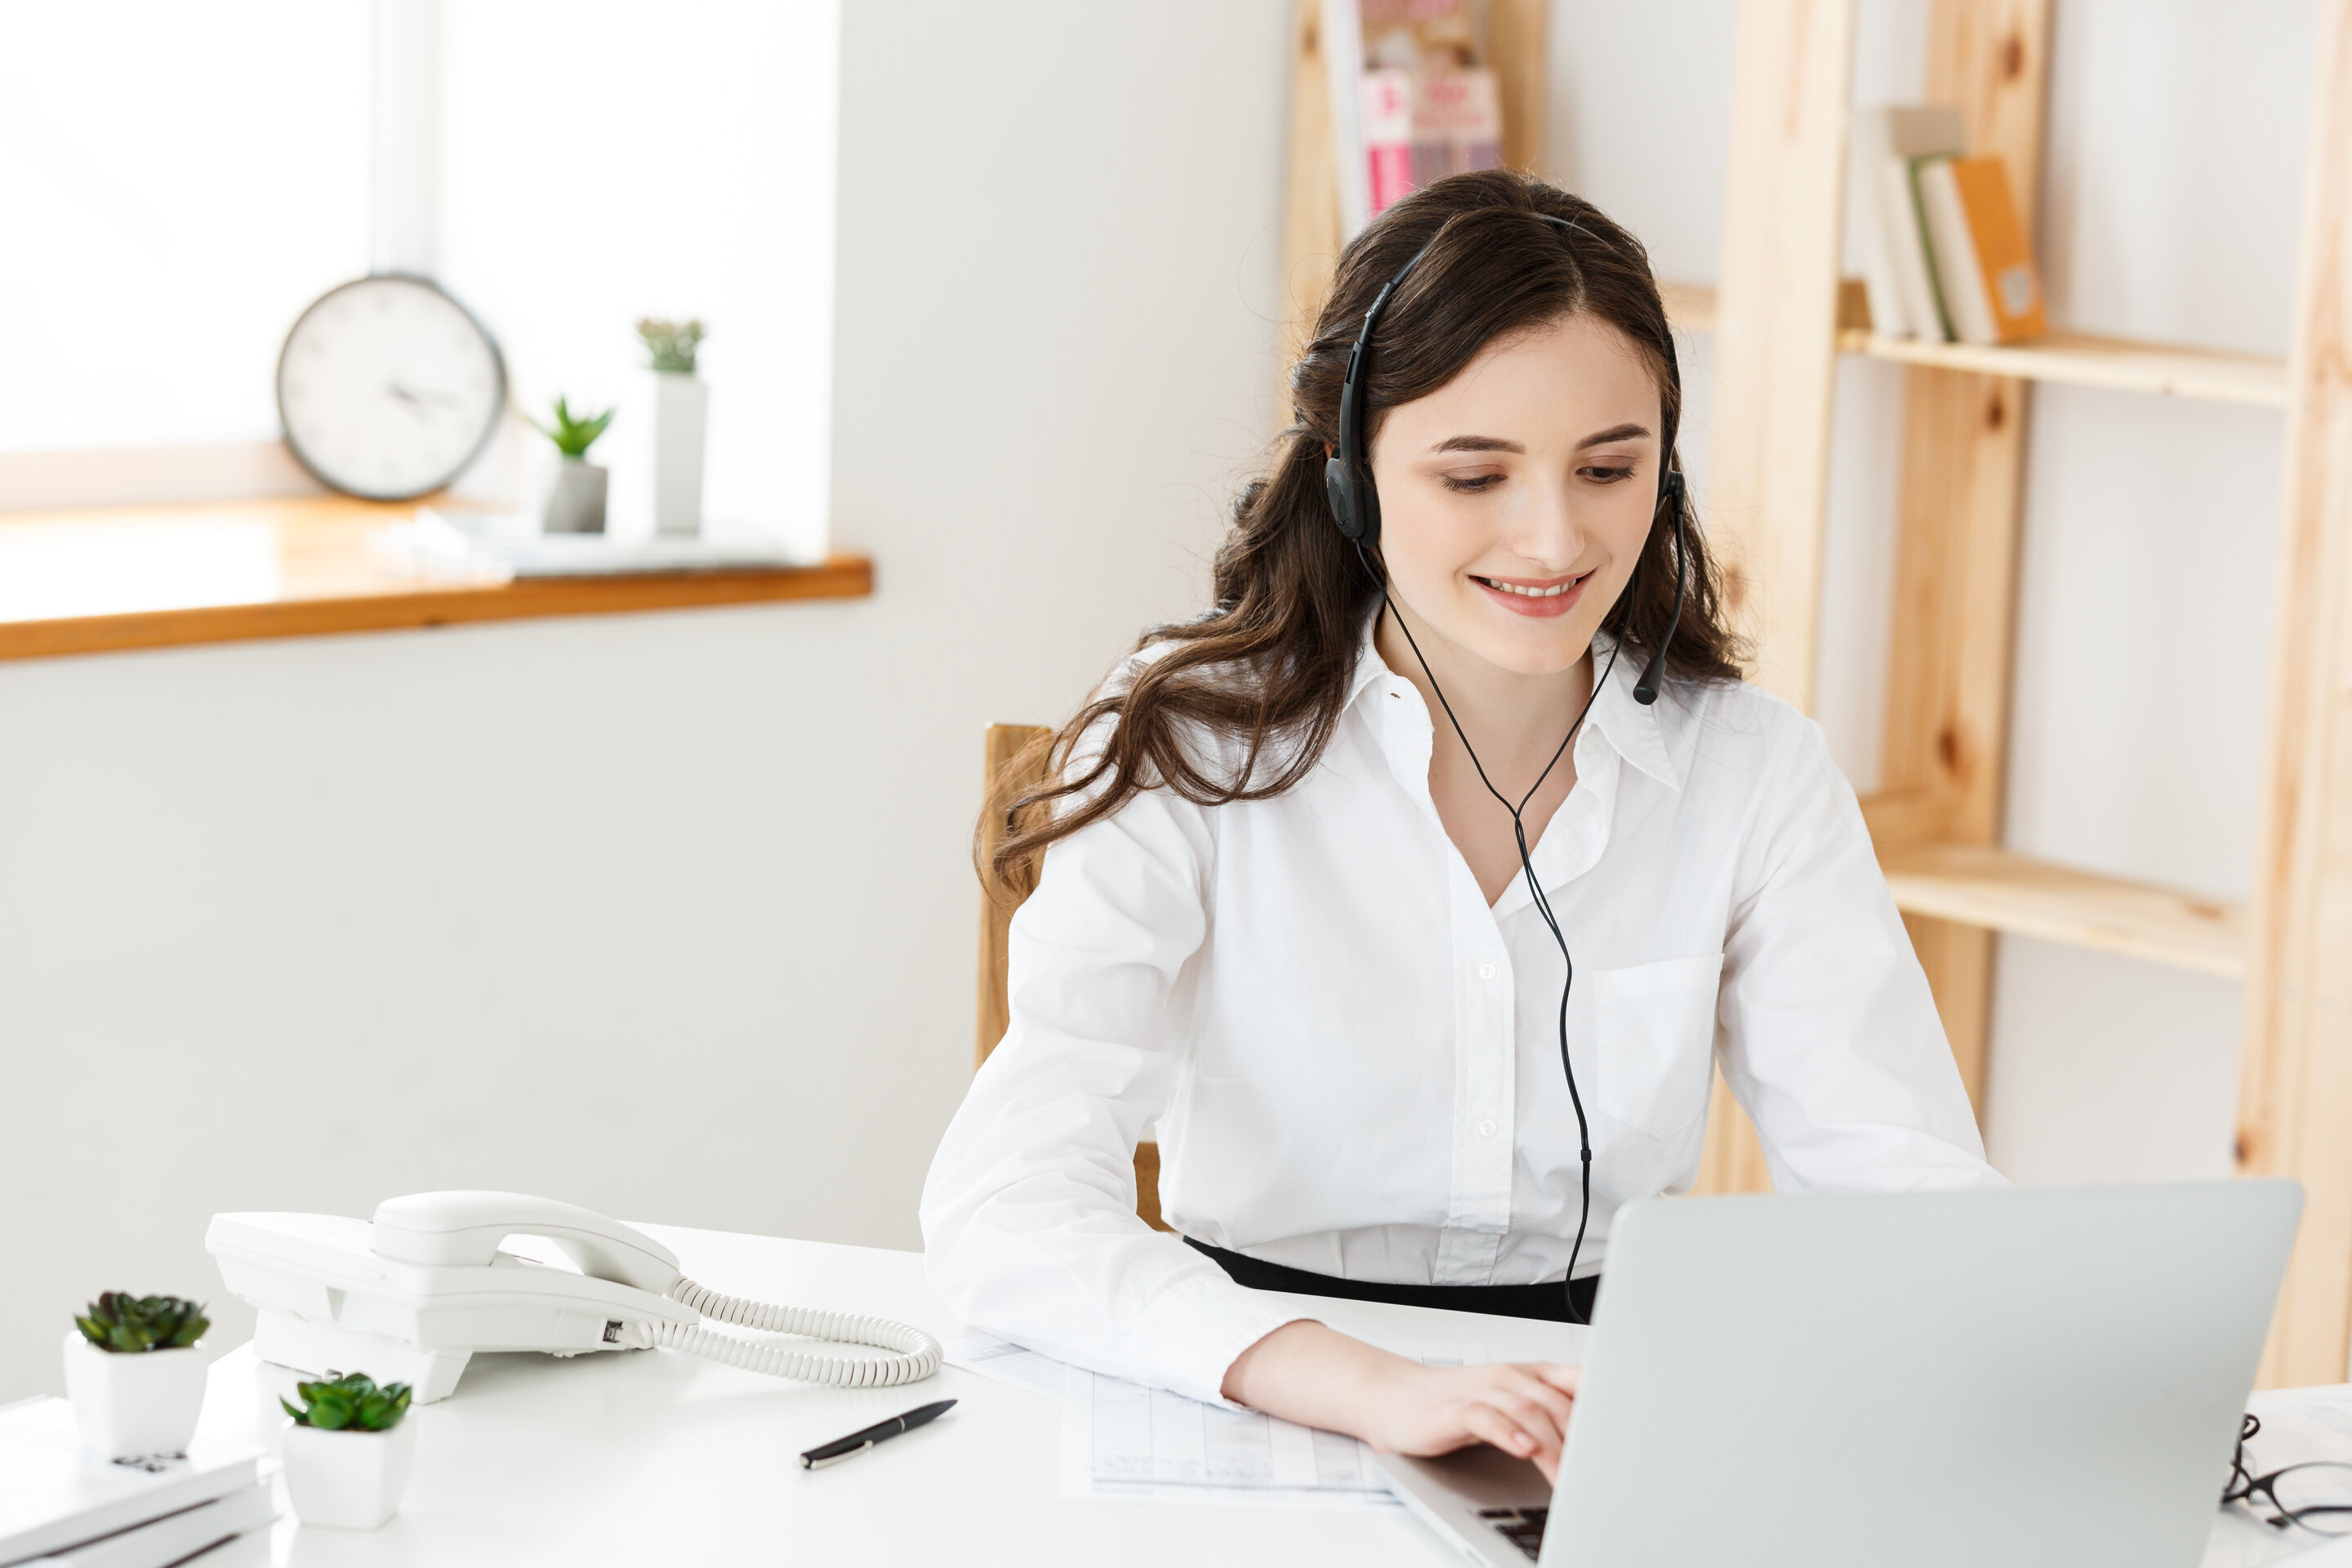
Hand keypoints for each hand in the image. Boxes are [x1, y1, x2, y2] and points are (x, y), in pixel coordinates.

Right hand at [1355, 1359, 1582, 1480]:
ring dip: (1552, 1447)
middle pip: (1558, 1404)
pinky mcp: (1455, 1409)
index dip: (1604, 1408)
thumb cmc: (1457, 1405)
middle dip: (1582, 1441)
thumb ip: (1551, 1414)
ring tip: (1568, 1476)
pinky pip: (1486, 1417)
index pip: (1579, 1383)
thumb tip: (1597, 1442)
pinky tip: (1524, 1450)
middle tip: (1598, 1475)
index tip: (1623, 1440)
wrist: (1398, 1400)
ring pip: (1528, 1411)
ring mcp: (1482, 1390)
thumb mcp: (1512, 1404)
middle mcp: (1510, 1378)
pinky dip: (1508, 1433)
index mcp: (1531, 1375)